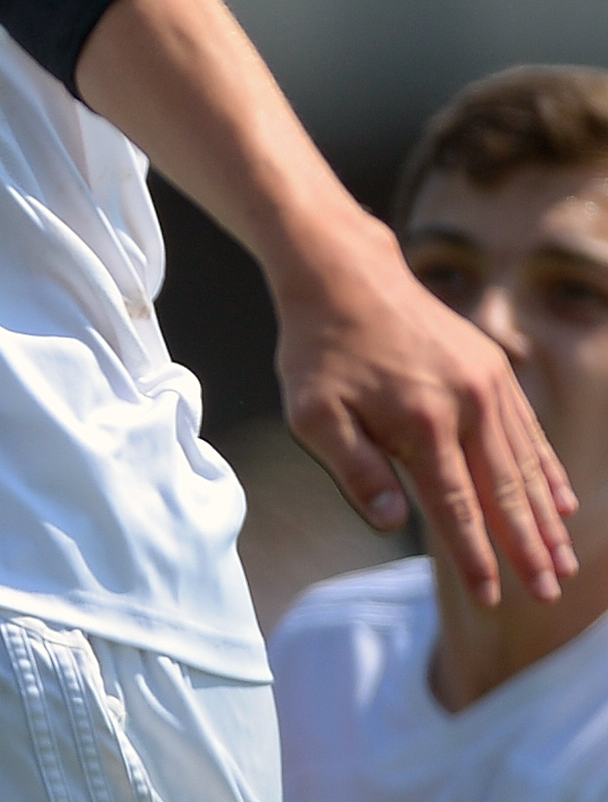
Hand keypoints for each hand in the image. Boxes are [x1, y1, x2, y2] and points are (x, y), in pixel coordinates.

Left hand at [277, 223, 577, 606]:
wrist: (343, 275)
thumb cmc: (319, 350)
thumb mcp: (312, 412)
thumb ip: (355, 469)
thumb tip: (395, 523)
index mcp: (422, 423)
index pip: (456, 506)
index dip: (476, 556)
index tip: (491, 598)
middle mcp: (467, 405)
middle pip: (504, 492)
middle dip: (528, 548)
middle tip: (549, 593)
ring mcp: (487, 385)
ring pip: (525, 465)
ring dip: (545, 517)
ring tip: (561, 560)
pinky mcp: (494, 370)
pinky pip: (528, 431)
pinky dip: (546, 470)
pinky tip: (561, 503)